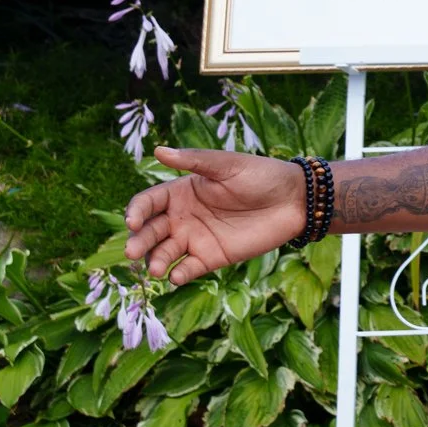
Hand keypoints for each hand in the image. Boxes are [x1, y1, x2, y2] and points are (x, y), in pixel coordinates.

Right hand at [123, 147, 306, 282]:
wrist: (295, 200)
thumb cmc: (261, 175)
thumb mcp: (228, 164)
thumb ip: (195, 160)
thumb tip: (159, 150)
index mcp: (180, 192)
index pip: (148, 203)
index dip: (137, 212)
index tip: (133, 221)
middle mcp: (182, 217)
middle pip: (150, 231)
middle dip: (139, 241)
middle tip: (133, 252)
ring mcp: (195, 238)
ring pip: (165, 252)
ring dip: (156, 261)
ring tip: (155, 268)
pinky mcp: (211, 257)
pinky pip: (189, 268)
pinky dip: (180, 274)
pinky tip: (177, 276)